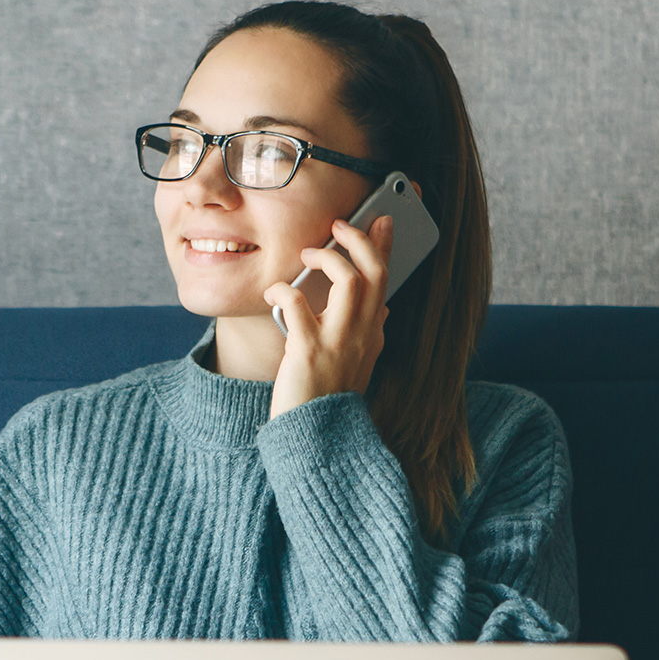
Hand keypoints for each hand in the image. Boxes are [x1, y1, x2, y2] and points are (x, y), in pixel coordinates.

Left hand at [262, 215, 393, 419]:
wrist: (316, 439)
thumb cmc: (327, 399)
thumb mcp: (358, 364)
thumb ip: (366, 333)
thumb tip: (378, 308)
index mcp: (372, 334)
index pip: (385, 280)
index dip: (384, 246)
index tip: (381, 220)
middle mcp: (362, 335)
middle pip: (374, 272)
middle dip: (359, 240)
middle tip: (339, 225)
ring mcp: (338, 342)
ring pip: (350, 280)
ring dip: (327, 257)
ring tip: (306, 255)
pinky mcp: (309, 350)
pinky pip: (298, 304)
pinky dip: (283, 290)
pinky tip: (273, 293)